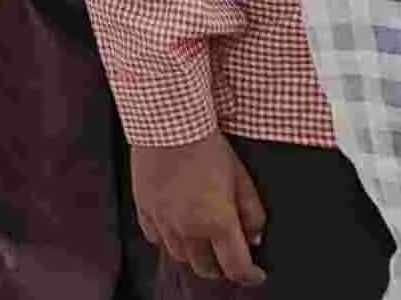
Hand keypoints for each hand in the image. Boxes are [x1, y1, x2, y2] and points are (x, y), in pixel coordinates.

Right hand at [133, 136, 267, 286]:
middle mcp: (188, 229)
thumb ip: (253, 213)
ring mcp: (162, 221)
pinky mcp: (144, 208)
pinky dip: (168, 239)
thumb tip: (254, 238)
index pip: (236, 268)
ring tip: (202, 240)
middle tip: (229, 255)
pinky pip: (155, 238)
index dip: (250, 276)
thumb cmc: (208, 147)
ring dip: (194, 254)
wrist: (168, 123)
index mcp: (217, 222)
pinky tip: (177, 227)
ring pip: (179, 256)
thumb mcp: (242, 179)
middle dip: (222, 267)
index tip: (256, 273)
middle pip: (206, 268)